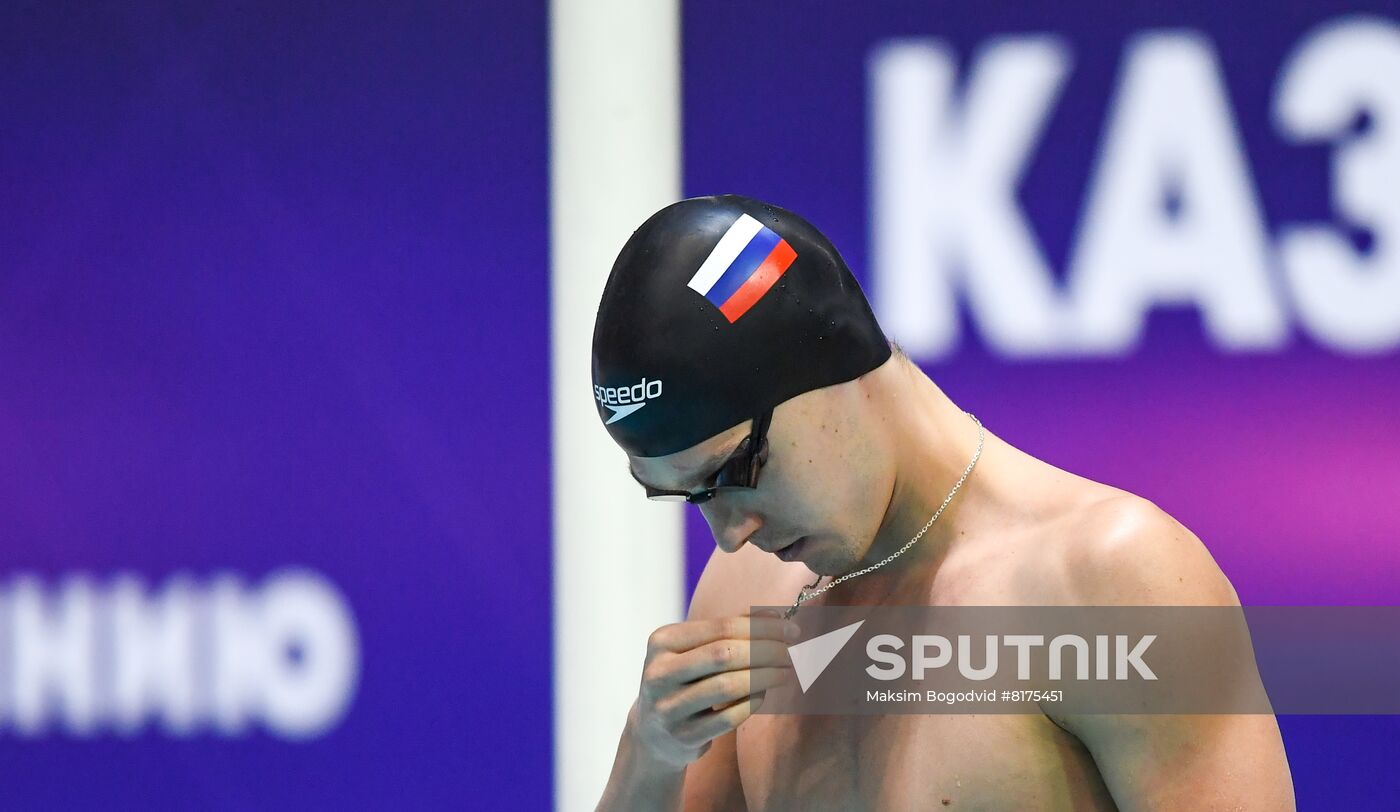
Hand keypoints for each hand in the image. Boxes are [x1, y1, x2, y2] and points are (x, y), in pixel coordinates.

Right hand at [628, 610, 798, 768]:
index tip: (791, 630)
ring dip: (765, 677)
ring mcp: (668, 707)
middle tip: (791, 653)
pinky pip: (728, 717)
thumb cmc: (685, 680)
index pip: (722, 627)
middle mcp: (659, 672)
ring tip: (785, 672)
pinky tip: (762, 695)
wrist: (654, 732)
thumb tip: (775, 615)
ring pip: (728, 686)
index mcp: (662, 641)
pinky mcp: (682, 736)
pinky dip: (752, 703)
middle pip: (726, 654)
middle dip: (767, 651)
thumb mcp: (695, 649)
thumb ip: (730, 629)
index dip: (762, 628)